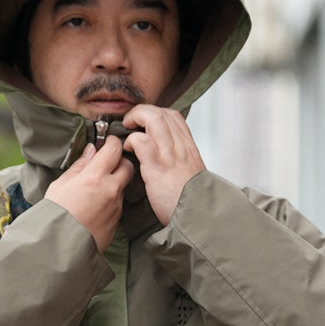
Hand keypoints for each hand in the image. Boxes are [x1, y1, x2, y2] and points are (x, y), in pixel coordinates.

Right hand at [44, 130, 135, 250]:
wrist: (59, 248)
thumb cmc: (54, 215)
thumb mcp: (61, 184)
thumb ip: (80, 166)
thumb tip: (91, 151)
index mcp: (95, 177)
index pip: (114, 149)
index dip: (112, 143)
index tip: (107, 143)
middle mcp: (110, 190)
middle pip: (128, 166)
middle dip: (120, 162)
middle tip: (107, 164)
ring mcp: (116, 207)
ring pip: (123, 187)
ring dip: (114, 183)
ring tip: (95, 190)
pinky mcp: (117, 222)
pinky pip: (118, 205)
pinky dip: (110, 201)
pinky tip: (95, 207)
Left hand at [123, 103, 205, 224]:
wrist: (197, 214)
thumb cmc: (191, 200)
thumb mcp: (191, 173)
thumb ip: (180, 161)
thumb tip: (167, 158)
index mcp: (188, 147)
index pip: (173, 116)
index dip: (157, 113)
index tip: (145, 121)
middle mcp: (180, 145)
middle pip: (160, 112)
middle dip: (141, 111)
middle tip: (130, 122)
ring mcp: (169, 153)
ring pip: (151, 118)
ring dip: (135, 119)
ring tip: (127, 129)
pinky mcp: (157, 165)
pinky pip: (141, 140)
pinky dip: (131, 140)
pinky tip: (128, 149)